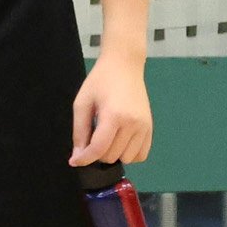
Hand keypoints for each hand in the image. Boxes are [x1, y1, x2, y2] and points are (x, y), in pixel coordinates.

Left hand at [73, 50, 151, 167]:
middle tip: (93, 136)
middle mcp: (133, 124)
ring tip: (108, 137)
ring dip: (114, 154)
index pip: (98, 149)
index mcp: (113, 115)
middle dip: (98, 152)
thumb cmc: (100, 81)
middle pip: (111, 156)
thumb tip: (78, 156)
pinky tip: (121, 142)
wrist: (125, 66)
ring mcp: (145, 127)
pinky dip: (129, 154)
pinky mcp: (151, 128)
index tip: (75, 161)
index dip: (84, 159)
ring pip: (127, 159)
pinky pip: (141, 155)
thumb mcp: (82, 103)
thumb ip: (79, 131)